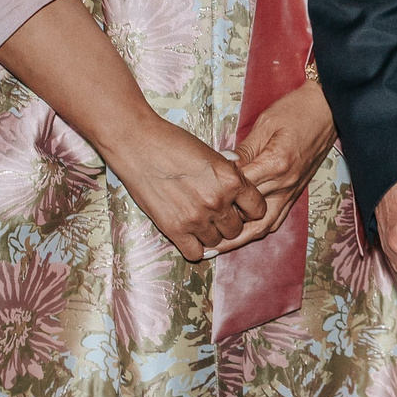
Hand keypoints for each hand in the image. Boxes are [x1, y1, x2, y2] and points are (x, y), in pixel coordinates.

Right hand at [99, 116, 267, 262]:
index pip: (257, 209)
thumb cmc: (174, 143)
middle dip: (229, 223)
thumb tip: (239, 191)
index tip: (241, 208)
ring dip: (211, 234)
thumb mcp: (212, 155)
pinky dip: (194, 247)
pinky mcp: (174, 228)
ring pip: (217, 242)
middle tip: (217, 214)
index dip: (250, 210)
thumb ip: (228, 176)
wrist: (139, 144)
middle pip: (237, 229)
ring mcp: (196, 218)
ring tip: (200, 221)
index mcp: (231, 180)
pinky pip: (195, 253)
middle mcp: (218, 202)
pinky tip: (189, 235)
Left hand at [207, 78, 336, 254]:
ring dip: (243, 239)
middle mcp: (285, 183)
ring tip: (220, 248)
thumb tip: (222, 168)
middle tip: (204, 245)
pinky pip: (278, 218)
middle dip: (227, 234)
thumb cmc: (296, 110)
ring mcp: (293, 190)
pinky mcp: (296, 191)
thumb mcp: (265, 124)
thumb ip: (244, 150)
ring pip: (266, 225)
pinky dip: (260, 229)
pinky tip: (244, 234)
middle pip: (251, 217)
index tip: (196, 205)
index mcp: (275, 164)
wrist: (329, 109)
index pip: (239, 190)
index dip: (217, 198)